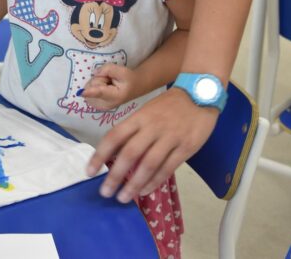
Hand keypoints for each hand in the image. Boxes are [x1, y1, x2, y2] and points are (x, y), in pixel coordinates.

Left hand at [81, 64, 139, 110]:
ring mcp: (98, 106)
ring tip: (108, 84)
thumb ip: (108, 69)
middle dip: (98, 79)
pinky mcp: (94, 104)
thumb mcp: (121, 70)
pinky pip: (87, 91)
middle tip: (109, 80)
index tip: (81, 93)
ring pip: (88, 87)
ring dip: (96, 82)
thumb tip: (95, 73)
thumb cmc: (128, 79)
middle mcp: (104, 105)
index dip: (90, 92)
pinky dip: (93, 86)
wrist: (133, 87)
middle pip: (91, 85)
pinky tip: (104, 87)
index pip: (100, 92)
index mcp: (114, 96)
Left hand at [87, 88, 217, 202]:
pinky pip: (167, 168)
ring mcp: (170, 138)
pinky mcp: (186, 147)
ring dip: (134, 184)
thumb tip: (115, 155)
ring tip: (123, 197)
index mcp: (139, 117)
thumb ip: (133, 131)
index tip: (89, 171)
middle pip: (130, 154)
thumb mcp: (147, 111)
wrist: (200, 93)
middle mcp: (152, 127)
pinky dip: (154, 181)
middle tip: (105, 192)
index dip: (100, 155)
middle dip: (115, 175)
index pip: (115, 136)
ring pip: (149, 164)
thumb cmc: (169, 105)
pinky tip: (144, 191)